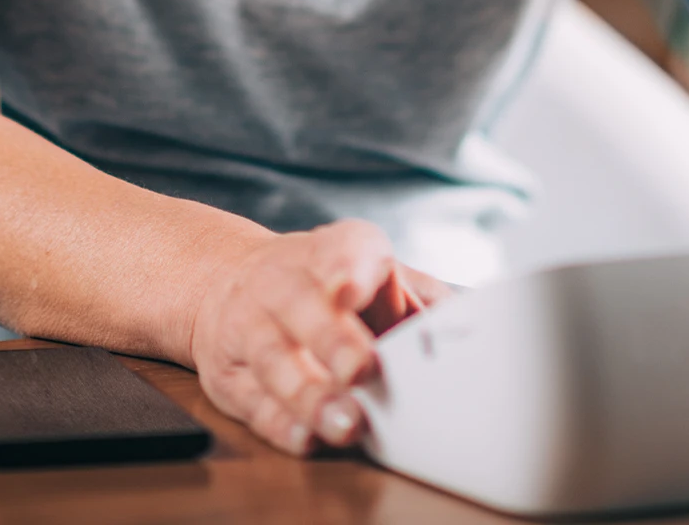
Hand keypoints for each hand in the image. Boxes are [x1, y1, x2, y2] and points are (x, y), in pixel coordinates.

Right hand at [188, 220, 447, 454]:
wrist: (227, 281)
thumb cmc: (323, 283)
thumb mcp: (368, 269)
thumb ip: (416, 295)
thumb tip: (461, 323)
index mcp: (329, 251)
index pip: (341, 251)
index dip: (348, 270)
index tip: (352, 290)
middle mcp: (283, 284)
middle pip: (303, 309)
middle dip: (333, 340)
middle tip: (363, 369)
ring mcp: (250, 327)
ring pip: (275, 359)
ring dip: (310, 394)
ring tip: (346, 422)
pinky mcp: (229, 374)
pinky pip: (252, 400)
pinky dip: (281, 422)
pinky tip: (307, 437)